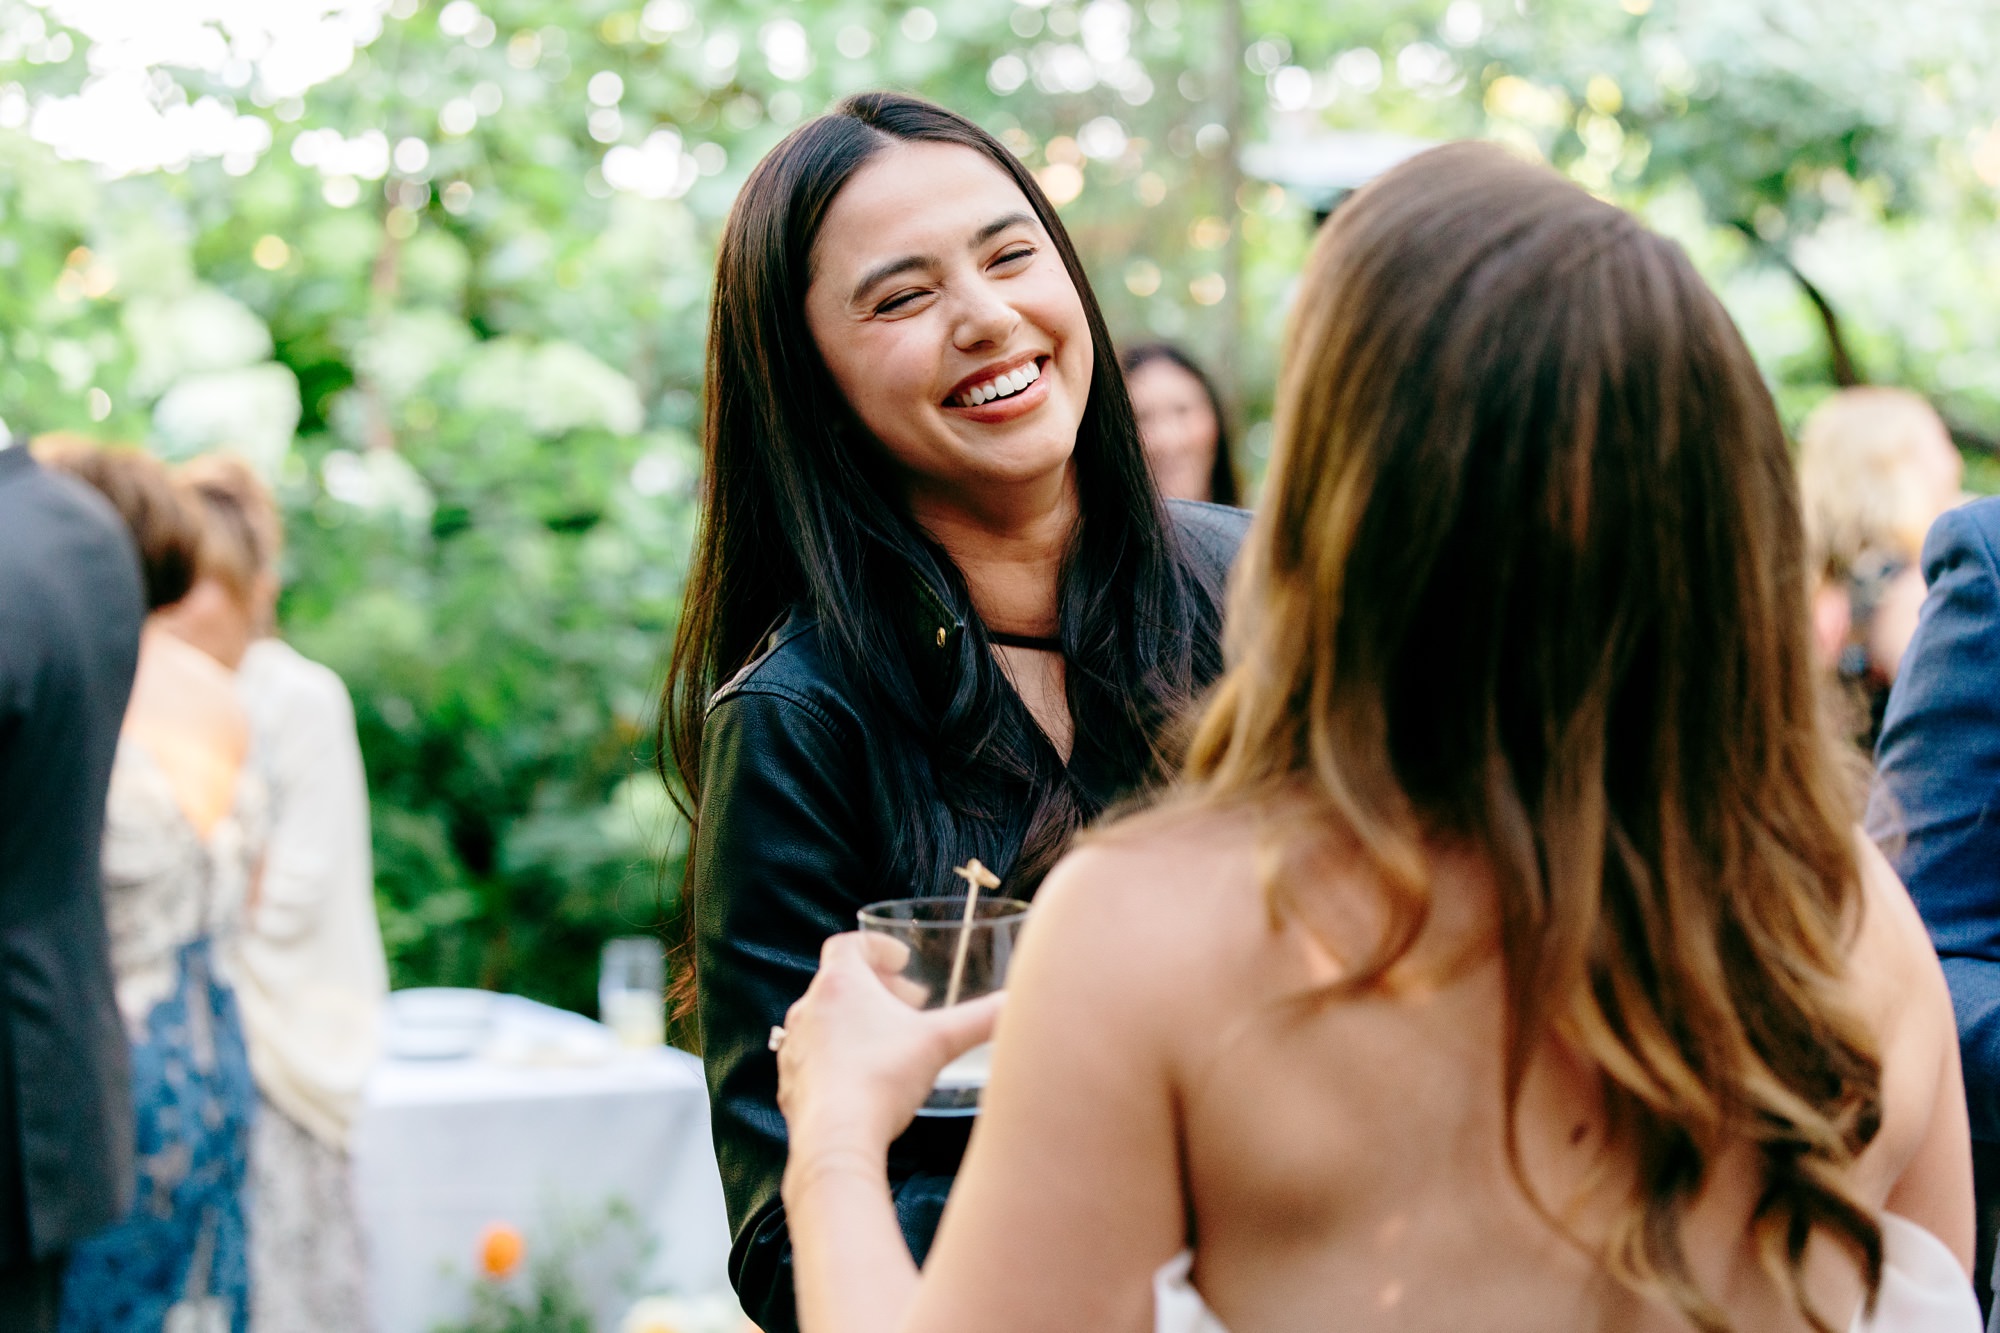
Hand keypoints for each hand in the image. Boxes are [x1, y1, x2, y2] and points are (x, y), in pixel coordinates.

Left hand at [777, 932, 1003, 1176]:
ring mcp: (794, 1047)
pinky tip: (865, 1079)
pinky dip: (838, 1057)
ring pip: (826, 1020)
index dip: (877, 947)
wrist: (835, 1139)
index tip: (902, 961)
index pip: (848, 945)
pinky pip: (814, 1058)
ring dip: (856, 1022)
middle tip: (909, 1004)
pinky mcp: (790, 1082)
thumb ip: (982, 1019)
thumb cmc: (882, 1080)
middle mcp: (809, 1008)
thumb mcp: (940, 1042)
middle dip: (877, 988)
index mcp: (840, 984)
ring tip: (889, 1041)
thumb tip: (1015, 1003)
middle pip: (841, 982)